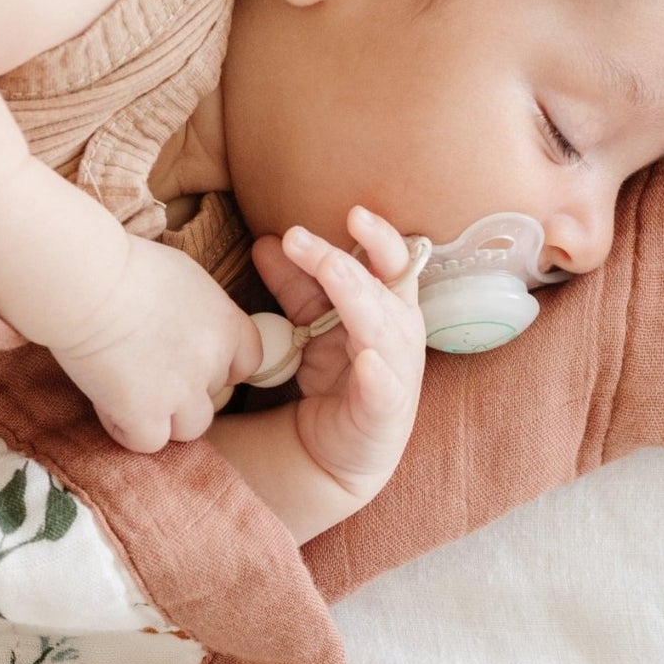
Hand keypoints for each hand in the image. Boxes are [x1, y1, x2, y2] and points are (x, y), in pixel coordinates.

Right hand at [46, 233, 263, 453]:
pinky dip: (126, 428)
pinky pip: (148, 442)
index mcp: (226, 323)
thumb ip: (197, 309)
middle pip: (214, 396)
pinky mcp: (146, 414)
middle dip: (184, 388)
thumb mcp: (180, 275)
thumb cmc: (122, 264)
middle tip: (144, 367)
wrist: (86, 280)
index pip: (247, 363)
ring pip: (190, 428)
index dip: (219, 366)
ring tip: (127, 390)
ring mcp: (182, 392)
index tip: (189, 359)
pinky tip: (107, 401)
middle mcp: (212, 361)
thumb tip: (187, 325)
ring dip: (162, 416)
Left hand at [250, 203, 426, 513]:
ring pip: (386, 331)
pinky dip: (378, 377)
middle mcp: (396, 336)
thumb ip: (293, 283)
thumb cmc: (327, 377)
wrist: (327, 452)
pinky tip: (366, 362)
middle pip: (381, 290)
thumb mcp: (306, 323)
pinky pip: (385, 394)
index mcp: (382, 307)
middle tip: (301, 237)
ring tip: (332, 272)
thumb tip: (267, 240)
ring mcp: (395, 376)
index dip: (375, 238)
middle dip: (344, 261)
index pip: (385, 264)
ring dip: (360, 299)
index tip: (351, 211)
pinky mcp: (385, 418)